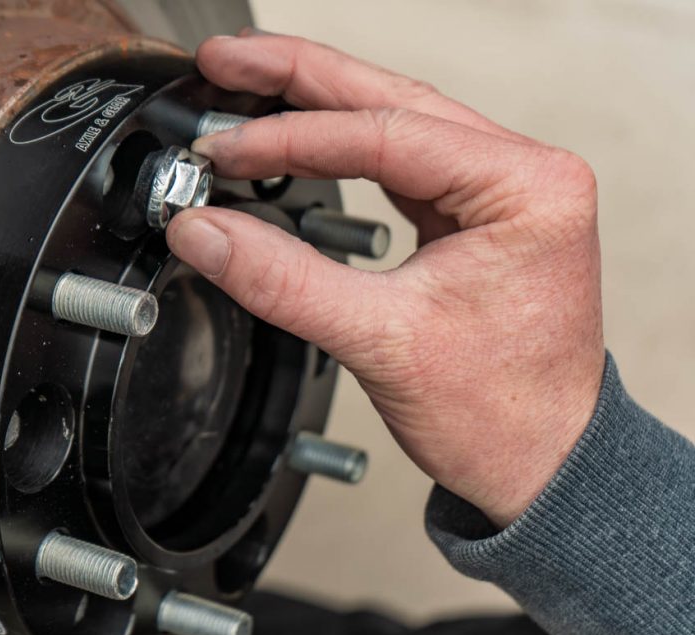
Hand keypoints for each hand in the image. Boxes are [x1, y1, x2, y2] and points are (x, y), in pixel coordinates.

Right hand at [167, 32, 604, 526]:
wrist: (540, 463)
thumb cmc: (501, 413)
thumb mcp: (380, 341)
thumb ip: (282, 279)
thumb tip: (206, 230)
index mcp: (524, 189)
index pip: (385, 135)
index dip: (291, 139)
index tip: (225, 150)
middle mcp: (522, 175)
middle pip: (390, 99)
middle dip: (298, 78)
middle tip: (225, 60)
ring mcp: (500, 190)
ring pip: (393, 119)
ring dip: (315, 102)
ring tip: (247, 82)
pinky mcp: (474, 213)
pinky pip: (399, 159)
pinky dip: (340, 146)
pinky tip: (298, 135)